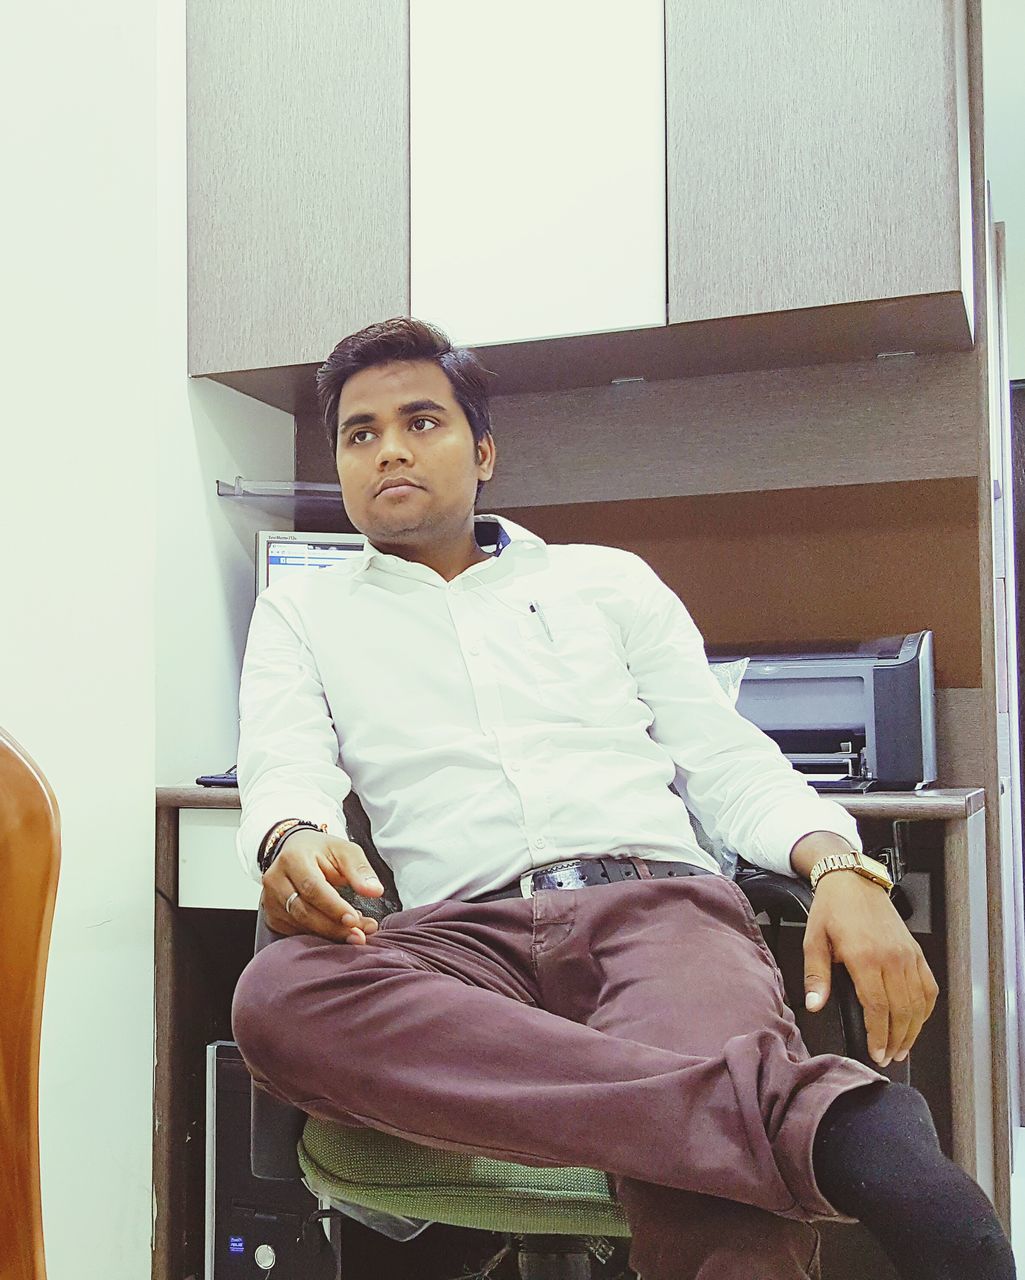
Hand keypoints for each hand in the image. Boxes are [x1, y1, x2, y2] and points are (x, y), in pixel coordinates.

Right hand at [262, 829, 384, 943]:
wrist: (296, 851)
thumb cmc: (322, 852)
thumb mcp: (345, 851)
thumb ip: (360, 870)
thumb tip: (375, 891)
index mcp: (293, 858)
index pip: (312, 887)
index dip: (333, 907)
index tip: (354, 920)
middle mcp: (275, 880)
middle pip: (303, 911)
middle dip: (333, 927)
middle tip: (359, 935)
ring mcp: (269, 900)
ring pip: (298, 925)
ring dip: (328, 934)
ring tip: (354, 934)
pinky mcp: (272, 916)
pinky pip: (294, 932)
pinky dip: (316, 936)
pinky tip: (335, 933)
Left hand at [802, 871, 938, 1067]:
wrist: (854, 881)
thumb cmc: (832, 908)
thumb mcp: (813, 940)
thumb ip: (816, 976)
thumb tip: (815, 1004)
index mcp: (864, 956)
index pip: (878, 1007)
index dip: (879, 1035)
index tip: (876, 1053)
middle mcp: (891, 957)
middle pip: (902, 1011)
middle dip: (896, 1040)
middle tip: (888, 1057)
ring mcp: (907, 955)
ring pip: (918, 1003)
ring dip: (913, 1030)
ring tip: (902, 1048)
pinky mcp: (915, 951)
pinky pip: (928, 987)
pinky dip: (925, 1009)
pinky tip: (917, 1022)